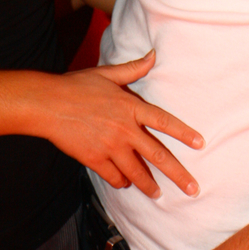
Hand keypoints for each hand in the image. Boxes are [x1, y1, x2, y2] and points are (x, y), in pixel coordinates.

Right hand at [48, 50, 203, 198]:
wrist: (48, 104)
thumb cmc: (77, 85)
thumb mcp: (107, 74)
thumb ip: (133, 68)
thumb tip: (154, 55)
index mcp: (130, 106)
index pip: (164, 122)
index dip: (183, 133)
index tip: (200, 143)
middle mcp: (125, 129)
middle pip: (158, 156)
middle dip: (178, 175)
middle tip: (193, 189)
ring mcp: (110, 147)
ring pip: (137, 173)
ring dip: (149, 185)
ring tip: (159, 194)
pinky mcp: (95, 160)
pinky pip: (115, 177)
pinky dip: (122, 182)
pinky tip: (126, 184)